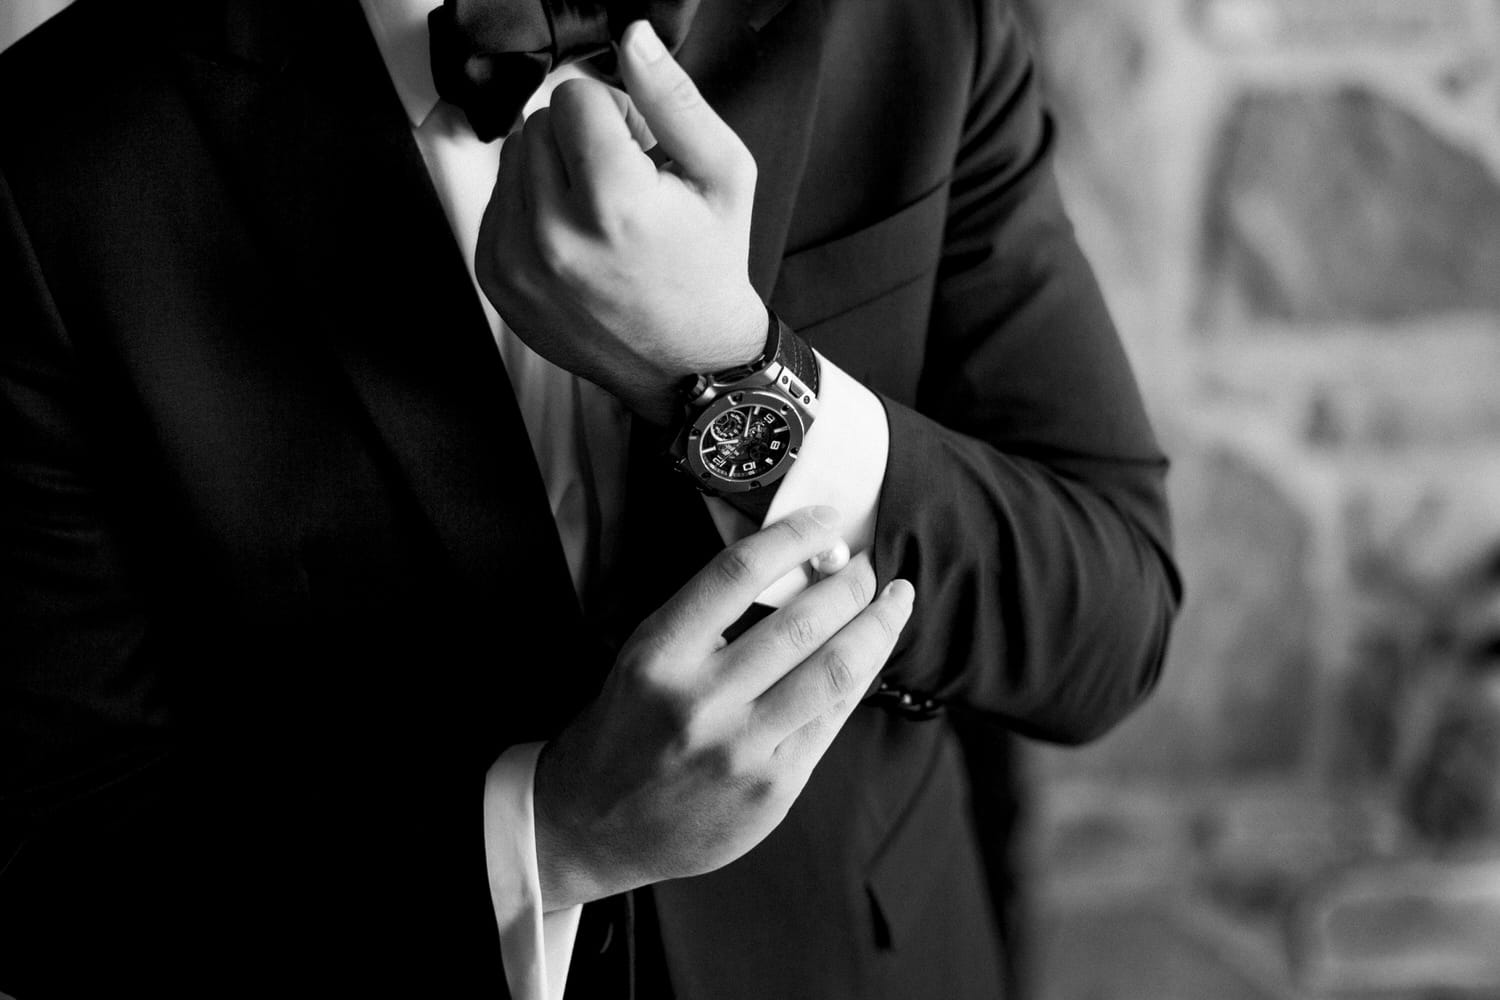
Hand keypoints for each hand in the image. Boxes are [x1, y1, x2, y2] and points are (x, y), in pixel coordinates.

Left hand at [476, 20, 766, 425]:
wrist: (687, 360)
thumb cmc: (708, 264)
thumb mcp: (723, 173)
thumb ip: (674, 99)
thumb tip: (632, 39)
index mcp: (615, 205)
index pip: (574, 97)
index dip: (614, 114)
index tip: (639, 152)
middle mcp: (556, 236)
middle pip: (537, 124)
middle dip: (579, 140)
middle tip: (622, 185)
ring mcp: (518, 262)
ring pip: (513, 159)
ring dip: (552, 172)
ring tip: (598, 215)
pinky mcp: (496, 279)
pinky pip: (497, 202)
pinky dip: (531, 208)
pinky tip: (574, 238)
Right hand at [533, 507, 914, 909]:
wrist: (592, 824)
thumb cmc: (628, 728)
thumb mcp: (646, 657)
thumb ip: (712, 618)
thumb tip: (801, 568)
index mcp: (660, 653)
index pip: (738, 573)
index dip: (793, 537)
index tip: (825, 520)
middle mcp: (700, 700)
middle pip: (802, 622)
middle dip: (850, 583)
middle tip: (867, 564)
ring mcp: (740, 749)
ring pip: (835, 670)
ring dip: (877, 625)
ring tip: (892, 600)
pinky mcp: (772, 788)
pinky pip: (833, 718)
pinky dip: (863, 676)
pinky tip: (874, 652)